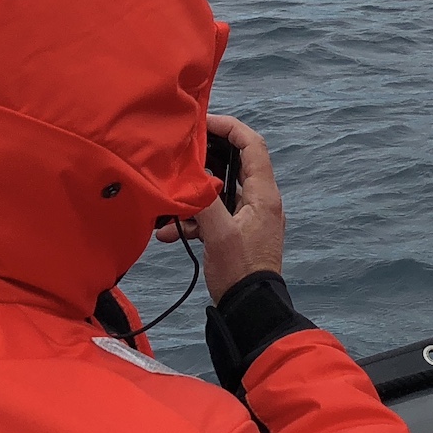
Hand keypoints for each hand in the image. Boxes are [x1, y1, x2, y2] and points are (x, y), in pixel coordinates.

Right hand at [152, 114, 284, 301]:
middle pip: (234, 164)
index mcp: (263, 194)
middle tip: (181, 155)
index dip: (230, 127)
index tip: (203, 122)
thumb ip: (204, 201)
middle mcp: (260, 200)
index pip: (252, 145)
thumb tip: (188, 178)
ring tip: (169, 203)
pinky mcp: (239, 232)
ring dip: (194, 196)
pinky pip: (215, 214)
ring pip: (220, 192)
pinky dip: (195, 219)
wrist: (249, 310)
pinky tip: (169, 233)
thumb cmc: (239, 271)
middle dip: (205, 160)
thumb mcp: (219, 234)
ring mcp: (250, 216)